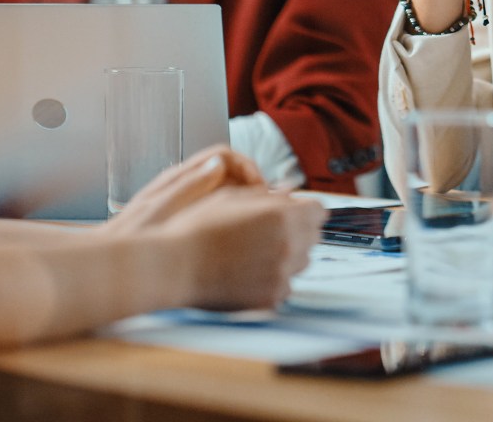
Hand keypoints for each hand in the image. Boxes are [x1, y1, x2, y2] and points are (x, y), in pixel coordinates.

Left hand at [104, 145, 264, 235]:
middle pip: (232, 173)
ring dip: (248, 204)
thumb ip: (190, 185)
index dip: (248, 168)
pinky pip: (223, 213)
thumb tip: (221, 163)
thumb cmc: (129, 240)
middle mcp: (186, 186)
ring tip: (259, 224)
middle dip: (254, 187)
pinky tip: (244, 238)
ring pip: (230, 193)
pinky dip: (238, 220)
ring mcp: (189, 204)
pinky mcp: (192, 223)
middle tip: (267, 209)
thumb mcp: (160, 211)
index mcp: (179, 177)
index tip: (259, 190)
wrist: (109, 266)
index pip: (225, 156)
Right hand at [167, 188, 325, 310]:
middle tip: (269, 232)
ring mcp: (282, 273)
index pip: (319, 210)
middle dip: (298, 231)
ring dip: (288, 255)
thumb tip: (292, 196)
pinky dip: (274, 279)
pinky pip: (286, 285)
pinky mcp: (272, 297)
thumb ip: (270, 197)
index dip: (305, 210)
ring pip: (302, 261)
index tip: (292, 213)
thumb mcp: (235, 198)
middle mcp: (289, 244)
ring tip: (255, 253)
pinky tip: (249, 273)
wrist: (173, 266)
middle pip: (313, 236)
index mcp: (283, 215)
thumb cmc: (199, 228)